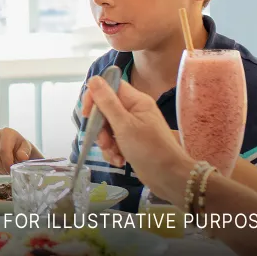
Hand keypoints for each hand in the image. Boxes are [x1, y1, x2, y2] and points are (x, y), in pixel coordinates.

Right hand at [0, 128, 32, 174]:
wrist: (13, 148)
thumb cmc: (20, 148)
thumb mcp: (27, 149)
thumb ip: (25, 152)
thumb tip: (22, 157)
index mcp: (6, 132)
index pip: (3, 151)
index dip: (7, 164)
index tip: (12, 170)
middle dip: (2, 169)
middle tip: (8, 172)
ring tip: (4, 170)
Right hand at [81, 78, 193, 198]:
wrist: (169, 177)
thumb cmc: (149, 149)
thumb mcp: (124, 125)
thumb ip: (107, 102)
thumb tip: (93, 79)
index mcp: (136, 101)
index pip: (109, 87)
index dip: (95, 97)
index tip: (86, 113)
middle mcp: (134, 110)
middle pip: (106, 109)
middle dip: (100, 127)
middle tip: (103, 141)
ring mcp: (133, 127)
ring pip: (107, 127)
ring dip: (106, 142)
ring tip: (115, 154)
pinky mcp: (131, 142)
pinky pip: (113, 141)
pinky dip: (113, 151)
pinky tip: (119, 160)